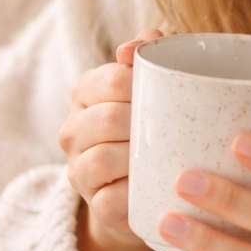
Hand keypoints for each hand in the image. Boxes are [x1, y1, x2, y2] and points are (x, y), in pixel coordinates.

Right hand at [59, 28, 162, 247]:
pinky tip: (156, 185)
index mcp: (86, 91)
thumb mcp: (158, 83)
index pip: (111, 79)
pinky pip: (110, 201)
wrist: (150, 183)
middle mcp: (74, 129)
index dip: (144, 86)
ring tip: (167, 154)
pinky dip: (135, 194)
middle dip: (144, 122)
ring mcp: (79, 169)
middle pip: (107, 118)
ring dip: (139, 157)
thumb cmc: (158, 120)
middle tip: (176, 126)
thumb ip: (152, 53)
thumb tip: (138, 44)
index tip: (172, 94)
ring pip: (103, 158)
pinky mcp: (94, 206)